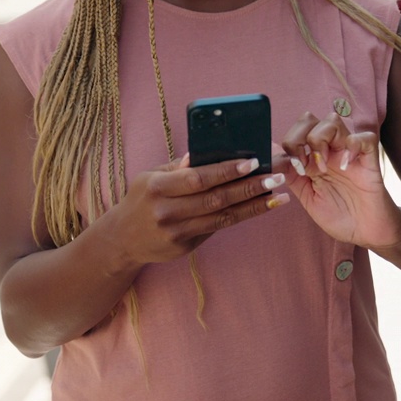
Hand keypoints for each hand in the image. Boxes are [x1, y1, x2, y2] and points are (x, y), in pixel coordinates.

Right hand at [102, 154, 288, 267]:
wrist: (121, 240)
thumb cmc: (141, 199)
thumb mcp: (150, 176)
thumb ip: (178, 168)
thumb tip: (205, 153)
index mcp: (157, 187)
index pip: (198, 178)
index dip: (227, 171)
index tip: (252, 162)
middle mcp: (167, 211)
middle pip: (216, 198)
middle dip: (250, 187)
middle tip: (276, 177)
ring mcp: (176, 232)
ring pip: (222, 217)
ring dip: (254, 205)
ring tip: (278, 196)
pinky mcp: (184, 247)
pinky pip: (216, 228)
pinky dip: (240, 217)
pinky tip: (259, 208)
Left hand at [277, 113, 400, 249]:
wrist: (367, 233)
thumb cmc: (339, 215)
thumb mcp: (307, 197)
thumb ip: (290, 176)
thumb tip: (271, 154)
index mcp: (313, 157)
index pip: (295, 131)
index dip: (288, 144)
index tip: (293, 168)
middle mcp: (329, 150)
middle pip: (309, 119)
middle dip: (299, 136)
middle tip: (304, 164)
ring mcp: (349, 153)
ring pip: (333, 120)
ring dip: (321, 139)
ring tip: (324, 167)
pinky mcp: (370, 160)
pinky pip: (365, 137)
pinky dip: (352, 146)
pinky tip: (346, 167)